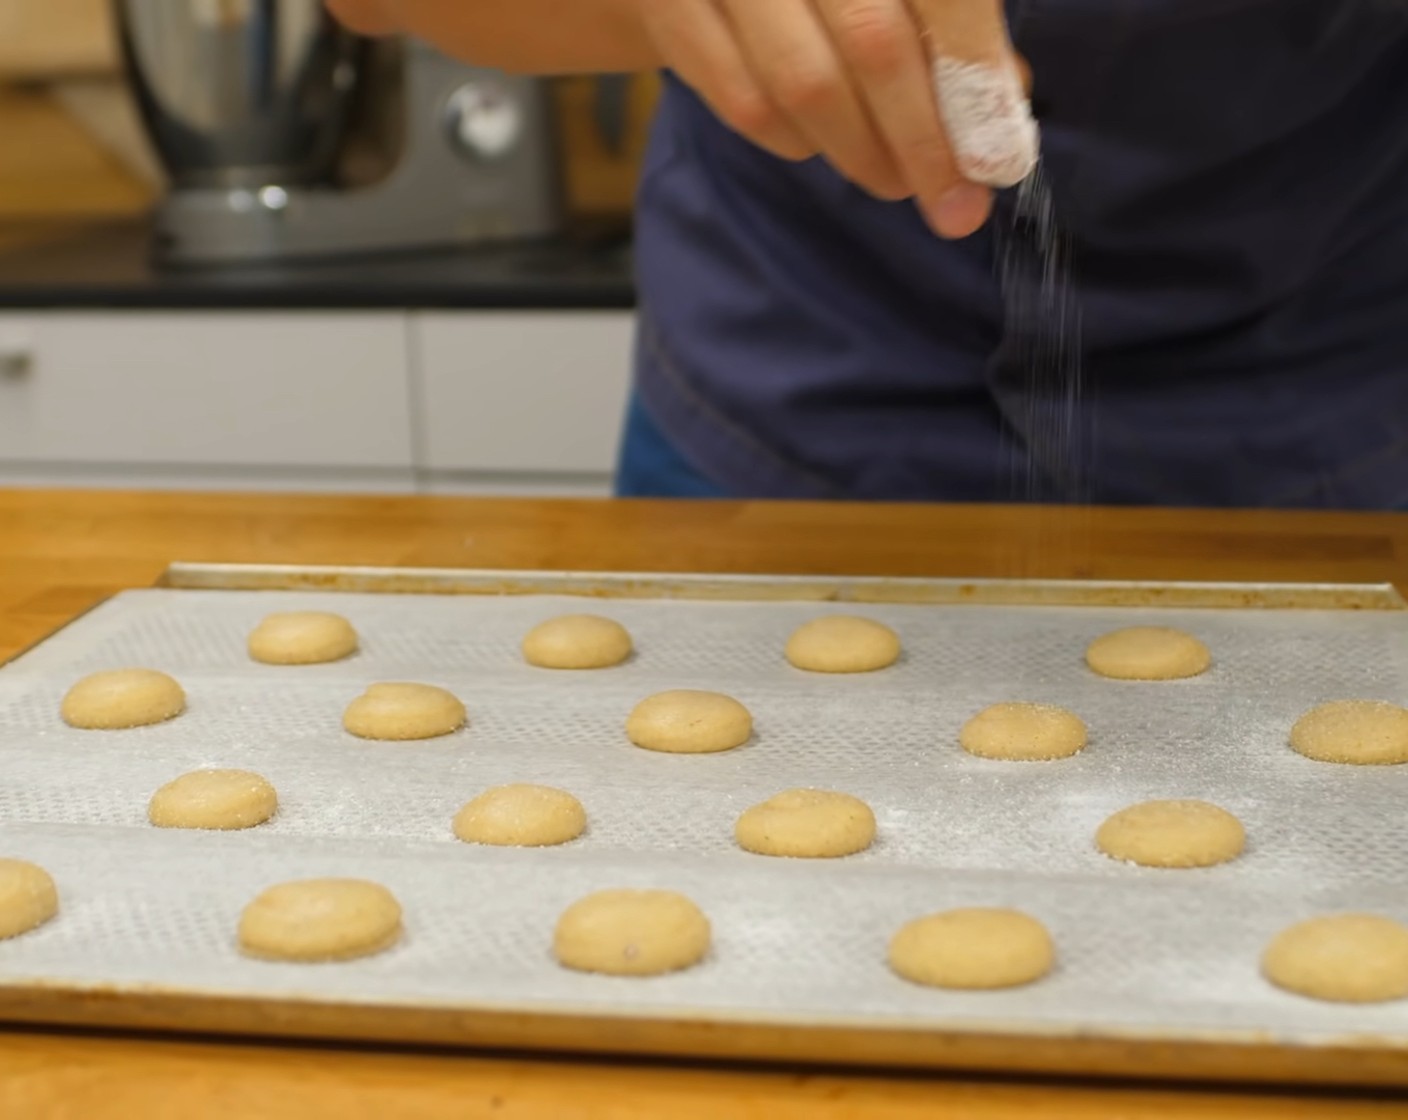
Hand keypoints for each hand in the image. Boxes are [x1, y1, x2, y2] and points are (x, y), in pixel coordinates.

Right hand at [638, 0, 1033, 237]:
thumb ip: (949, 16)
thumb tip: (1004, 97)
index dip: (973, 68)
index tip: (998, 152)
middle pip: (872, 43)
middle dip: (923, 141)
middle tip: (955, 206)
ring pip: (802, 86)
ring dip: (864, 154)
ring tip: (900, 183)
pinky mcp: (669, 10)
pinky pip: (744, 103)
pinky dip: (798, 142)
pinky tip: (827, 145)